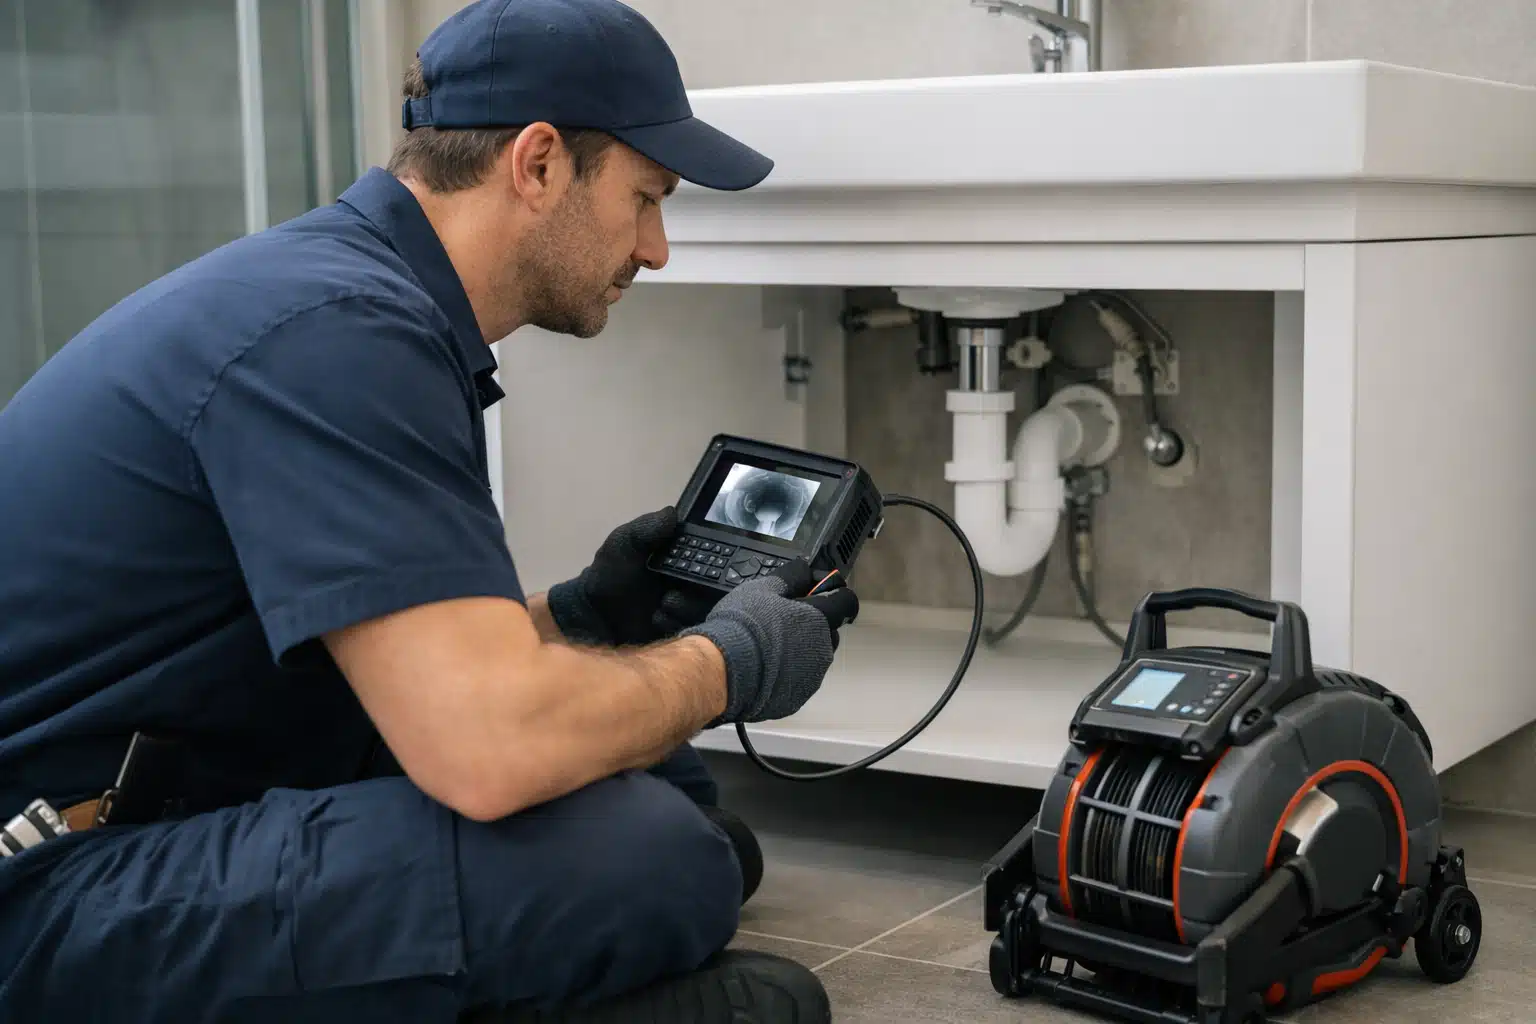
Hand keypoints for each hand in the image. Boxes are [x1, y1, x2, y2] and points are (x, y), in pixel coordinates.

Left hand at [546, 506, 717, 646]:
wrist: (594, 616)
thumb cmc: (608, 577)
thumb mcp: (623, 544)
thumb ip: (645, 528)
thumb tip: (672, 513)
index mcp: (681, 559)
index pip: (711, 556)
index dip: (710, 559)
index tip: (688, 566)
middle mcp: (691, 583)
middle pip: (717, 584)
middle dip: (700, 588)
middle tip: (672, 591)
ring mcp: (688, 609)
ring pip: (709, 608)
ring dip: (687, 606)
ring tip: (663, 604)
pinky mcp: (682, 632)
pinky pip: (697, 631)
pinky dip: (679, 624)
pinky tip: (657, 619)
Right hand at [680, 558, 859, 723]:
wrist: (722, 671)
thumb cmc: (744, 626)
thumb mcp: (764, 588)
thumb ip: (791, 576)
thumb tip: (805, 569)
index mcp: (820, 620)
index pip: (846, 602)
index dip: (834, 595)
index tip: (818, 594)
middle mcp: (823, 650)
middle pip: (830, 632)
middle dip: (814, 626)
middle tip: (783, 622)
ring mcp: (811, 678)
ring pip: (814, 658)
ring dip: (800, 652)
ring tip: (769, 649)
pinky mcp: (796, 700)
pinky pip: (798, 682)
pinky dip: (787, 675)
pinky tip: (764, 670)